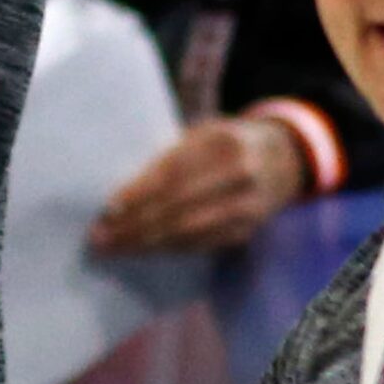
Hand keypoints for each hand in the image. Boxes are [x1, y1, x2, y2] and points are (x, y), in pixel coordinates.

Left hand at [91, 115, 308, 254]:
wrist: (284, 159)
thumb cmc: (224, 143)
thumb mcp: (201, 133)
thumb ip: (169, 154)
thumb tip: (118, 192)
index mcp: (221, 141)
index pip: (171, 172)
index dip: (138, 193)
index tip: (107, 210)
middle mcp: (238, 173)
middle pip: (177, 205)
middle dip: (133, 224)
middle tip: (100, 238)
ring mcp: (248, 205)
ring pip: (188, 230)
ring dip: (146, 242)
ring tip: (115, 248)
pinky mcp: (249, 229)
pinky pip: (203, 243)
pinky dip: (170, 249)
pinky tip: (145, 251)